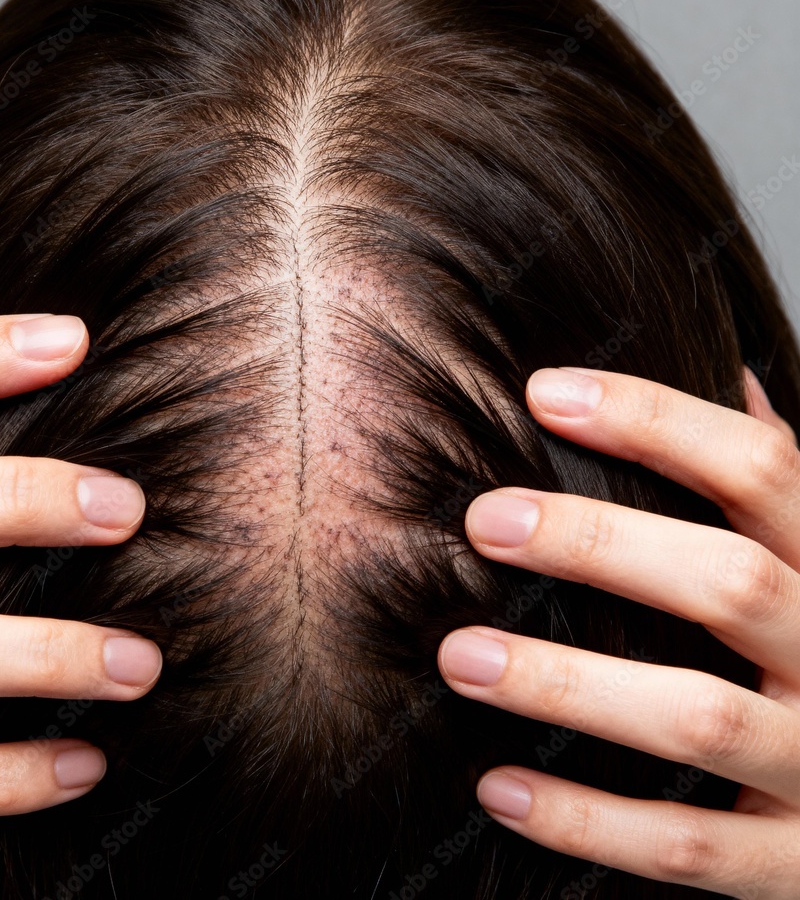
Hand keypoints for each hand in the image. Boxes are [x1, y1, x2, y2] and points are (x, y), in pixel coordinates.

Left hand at [438, 365, 799, 897]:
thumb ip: (777, 485)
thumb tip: (734, 375)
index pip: (762, 468)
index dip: (658, 421)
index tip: (545, 394)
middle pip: (730, 580)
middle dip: (600, 545)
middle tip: (484, 522)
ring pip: (700, 716)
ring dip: (568, 685)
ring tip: (459, 657)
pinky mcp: (798, 866)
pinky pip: (688, 848)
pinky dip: (587, 821)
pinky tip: (497, 788)